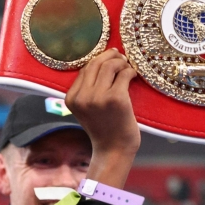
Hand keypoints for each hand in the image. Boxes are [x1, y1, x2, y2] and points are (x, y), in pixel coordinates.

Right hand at [65, 50, 139, 187]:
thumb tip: (102, 61)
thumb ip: (87, 89)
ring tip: (128, 68)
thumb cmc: (104, 127)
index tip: (110, 58)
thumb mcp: (87, 108)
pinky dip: (130, 71)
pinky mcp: (115, 98)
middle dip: (110, 55)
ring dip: (122, 62)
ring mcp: (98, 97)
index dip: (99, 60)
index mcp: (71, 98)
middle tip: (121, 56)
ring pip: (110, 66)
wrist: (113, 149)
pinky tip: (133, 75)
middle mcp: (82, 97)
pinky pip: (124, 74)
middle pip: (95, 63)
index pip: (84, 69)